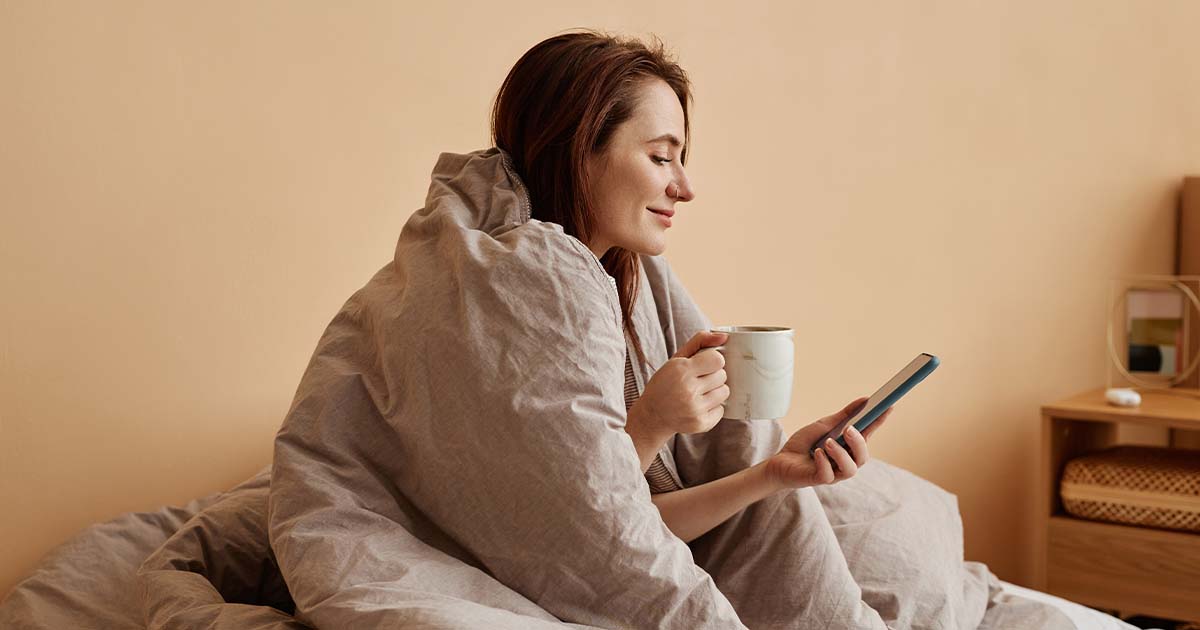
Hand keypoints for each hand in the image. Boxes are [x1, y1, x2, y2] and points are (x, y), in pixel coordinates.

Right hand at [627, 331, 728, 441]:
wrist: (652, 415)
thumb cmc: (666, 383)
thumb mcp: (677, 359)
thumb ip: (700, 341)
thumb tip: (724, 336)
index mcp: (681, 370)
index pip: (717, 359)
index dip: (713, 361)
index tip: (704, 366)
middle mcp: (688, 390)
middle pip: (722, 376)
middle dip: (713, 376)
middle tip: (699, 381)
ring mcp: (695, 408)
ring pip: (724, 392)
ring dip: (715, 391)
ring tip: (699, 393)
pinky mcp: (700, 423)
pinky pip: (721, 410)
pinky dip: (713, 408)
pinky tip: (699, 406)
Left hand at [763, 397, 892, 489]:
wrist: (780, 460)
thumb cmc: (804, 444)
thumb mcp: (824, 425)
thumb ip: (844, 416)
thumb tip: (865, 400)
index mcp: (848, 446)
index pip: (868, 434)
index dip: (879, 421)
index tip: (888, 406)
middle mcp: (845, 461)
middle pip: (863, 457)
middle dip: (859, 443)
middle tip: (848, 430)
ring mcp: (834, 473)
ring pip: (850, 469)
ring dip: (841, 454)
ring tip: (827, 443)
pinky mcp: (820, 480)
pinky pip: (828, 475)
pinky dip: (823, 462)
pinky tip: (816, 453)